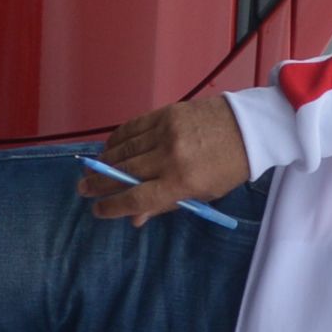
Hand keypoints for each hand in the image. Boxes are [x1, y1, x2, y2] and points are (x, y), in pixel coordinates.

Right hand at [86, 94, 250, 220]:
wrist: (248, 127)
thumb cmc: (229, 166)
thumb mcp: (204, 194)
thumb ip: (167, 205)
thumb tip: (135, 218)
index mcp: (182, 182)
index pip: (137, 198)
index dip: (113, 207)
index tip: (97, 210)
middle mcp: (170, 157)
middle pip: (124, 173)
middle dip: (100, 184)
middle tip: (82, 190)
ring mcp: (166, 132)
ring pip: (125, 149)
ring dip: (104, 162)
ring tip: (90, 171)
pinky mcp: (165, 113)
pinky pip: (132, 128)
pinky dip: (117, 139)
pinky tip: (108, 148)